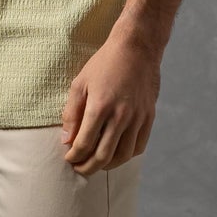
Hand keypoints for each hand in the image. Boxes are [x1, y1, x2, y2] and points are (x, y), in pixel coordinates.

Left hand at [59, 30, 159, 174]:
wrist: (137, 47)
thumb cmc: (104, 63)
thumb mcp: (80, 83)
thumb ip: (71, 113)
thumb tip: (67, 140)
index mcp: (100, 107)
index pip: (84, 144)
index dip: (74, 156)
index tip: (69, 158)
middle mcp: (121, 116)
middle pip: (103, 156)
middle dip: (88, 167)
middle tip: (79, 168)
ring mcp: (137, 117)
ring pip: (123, 156)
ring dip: (108, 165)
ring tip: (97, 163)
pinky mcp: (149, 116)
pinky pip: (139, 146)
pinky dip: (126, 155)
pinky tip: (116, 153)